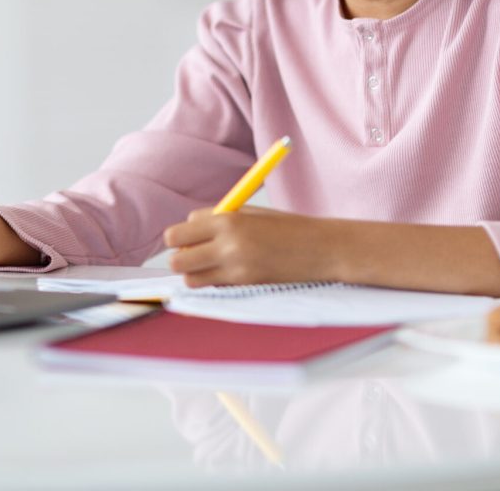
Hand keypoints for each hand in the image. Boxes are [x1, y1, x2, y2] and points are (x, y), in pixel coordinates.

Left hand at [163, 207, 333, 287]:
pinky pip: (214, 287)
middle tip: (196, 252)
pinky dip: (215, 282)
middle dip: (182, 257)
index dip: (181, 235)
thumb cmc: (287, 227)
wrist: (322, 248)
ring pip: (191, 279)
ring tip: (213, 264)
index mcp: (227, 220)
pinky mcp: (246, 286)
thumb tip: (188, 230)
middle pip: (177, 259)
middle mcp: (227, 245)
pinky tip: (233, 272)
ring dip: (196, 272)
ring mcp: (236, 269)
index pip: (178, 232)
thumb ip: (218, 219)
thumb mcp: (250, 213)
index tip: (190, 236)